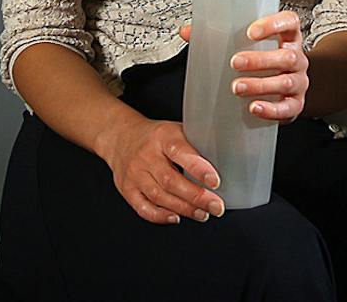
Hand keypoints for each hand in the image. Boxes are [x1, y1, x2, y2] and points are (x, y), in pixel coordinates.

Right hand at [99, 111, 223, 224]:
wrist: (121, 137)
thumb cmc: (156, 136)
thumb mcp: (176, 130)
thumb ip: (195, 144)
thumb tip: (225, 161)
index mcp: (163, 137)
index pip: (181, 152)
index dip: (199, 169)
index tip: (215, 182)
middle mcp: (147, 155)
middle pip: (171, 180)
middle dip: (196, 197)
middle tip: (216, 207)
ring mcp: (134, 173)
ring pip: (159, 196)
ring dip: (183, 209)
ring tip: (202, 214)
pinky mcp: (127, 189)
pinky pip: (143, 207)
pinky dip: (160, 216)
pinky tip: (176, 217)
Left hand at [228, 12, 310, 122]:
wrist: (281, 90)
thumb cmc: (263, 63)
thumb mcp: (246, 46)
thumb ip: (218, 37)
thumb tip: (187, 32)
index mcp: (288, 37)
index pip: (289, 23)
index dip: (273, 25)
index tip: (251, 31)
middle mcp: (297, 58)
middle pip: (287, 56)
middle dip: (260, 60)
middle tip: (235, 62)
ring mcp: (299, 81)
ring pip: (286, 82)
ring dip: (260, 85)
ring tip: (238, 87)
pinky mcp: (295, 104)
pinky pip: (288, 107)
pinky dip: (270, 109)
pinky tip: (254, 107)